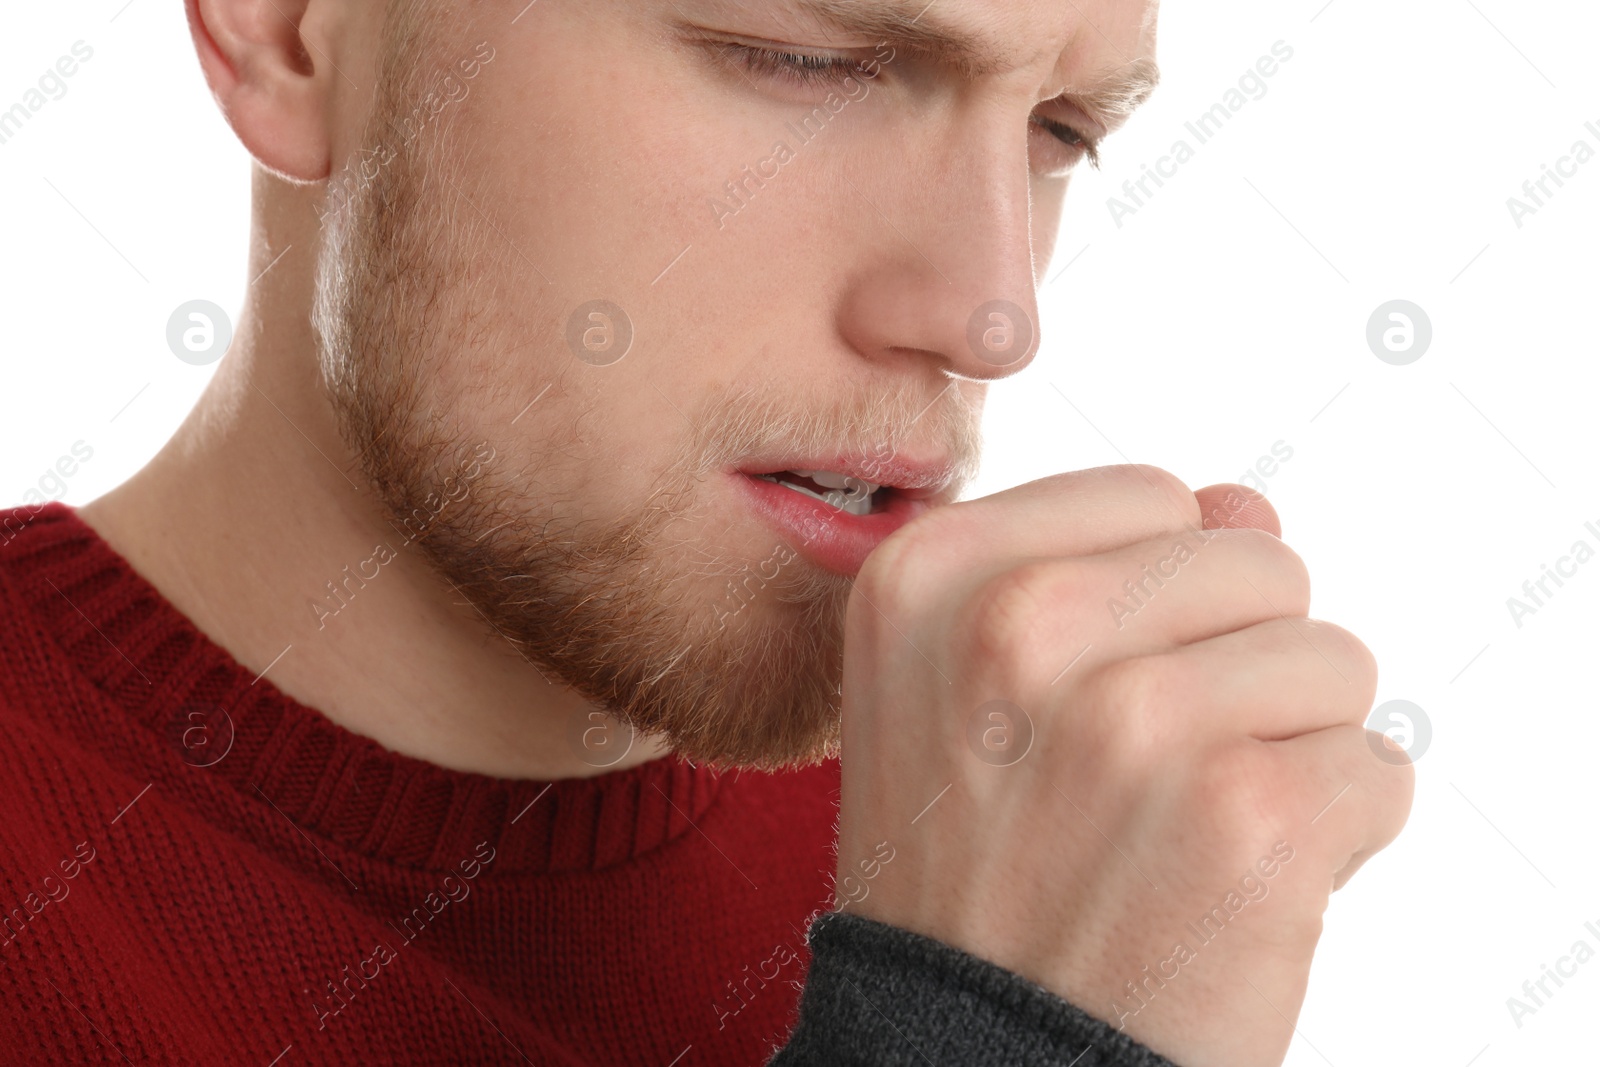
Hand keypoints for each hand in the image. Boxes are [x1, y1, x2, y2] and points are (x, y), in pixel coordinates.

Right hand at [834, 465, 1412, 1066]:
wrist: (965, 1063)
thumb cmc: (970, 875)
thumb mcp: (956, 687)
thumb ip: (1090, 567)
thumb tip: (1250, 503)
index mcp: (931, 575)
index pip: (1156, 497)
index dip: (1156, 604)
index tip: (1092, 698)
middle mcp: (1020, 625)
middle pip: (1257, 560)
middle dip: (1235, 665)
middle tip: (1144, 777)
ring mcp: (1136, 719)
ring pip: (1334, 660)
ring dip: (1288, 750)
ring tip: (1184, 832)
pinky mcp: (1251, 815)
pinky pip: (1378, 765)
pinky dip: (1333, 835)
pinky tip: (1231, 887)